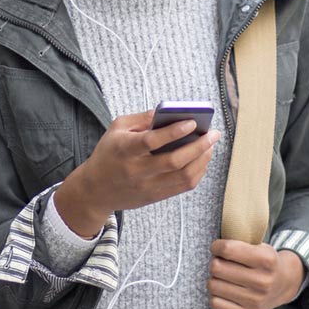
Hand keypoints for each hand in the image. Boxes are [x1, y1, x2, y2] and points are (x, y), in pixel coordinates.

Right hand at [54, 110, 218, 237]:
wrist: (95, 190)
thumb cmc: (108, 153)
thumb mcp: (117, 128)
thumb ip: (143, 118)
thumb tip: (170, 111)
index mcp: (124, 150)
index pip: (151, 141)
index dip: (173, 132)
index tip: (192, 122)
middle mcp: (136, 171)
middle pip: (174, 161)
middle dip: (198, 146)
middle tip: (213, 134)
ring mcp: (147, 187)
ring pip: (183, 176)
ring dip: (202, 160)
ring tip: (211, 145)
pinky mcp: (155, 197)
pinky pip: (183, 186)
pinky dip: (198, 172)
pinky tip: (203, 159)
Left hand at [207, 240, 304, 308]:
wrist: (283, 285)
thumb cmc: (265, 262)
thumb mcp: (260, 246)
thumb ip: (240, 243)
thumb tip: (214, 247)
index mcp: (266, 259)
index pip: (227, 249)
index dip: (217, 246)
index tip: (217, 247)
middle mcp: (262, 281)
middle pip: (217, 267)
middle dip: (215, 262)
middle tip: (221, 262)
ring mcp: (255, 300)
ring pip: (213, 285)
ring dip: (214, 279)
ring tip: (222, 277)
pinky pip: (215, 303)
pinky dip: (215, 295)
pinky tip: (224, 291)